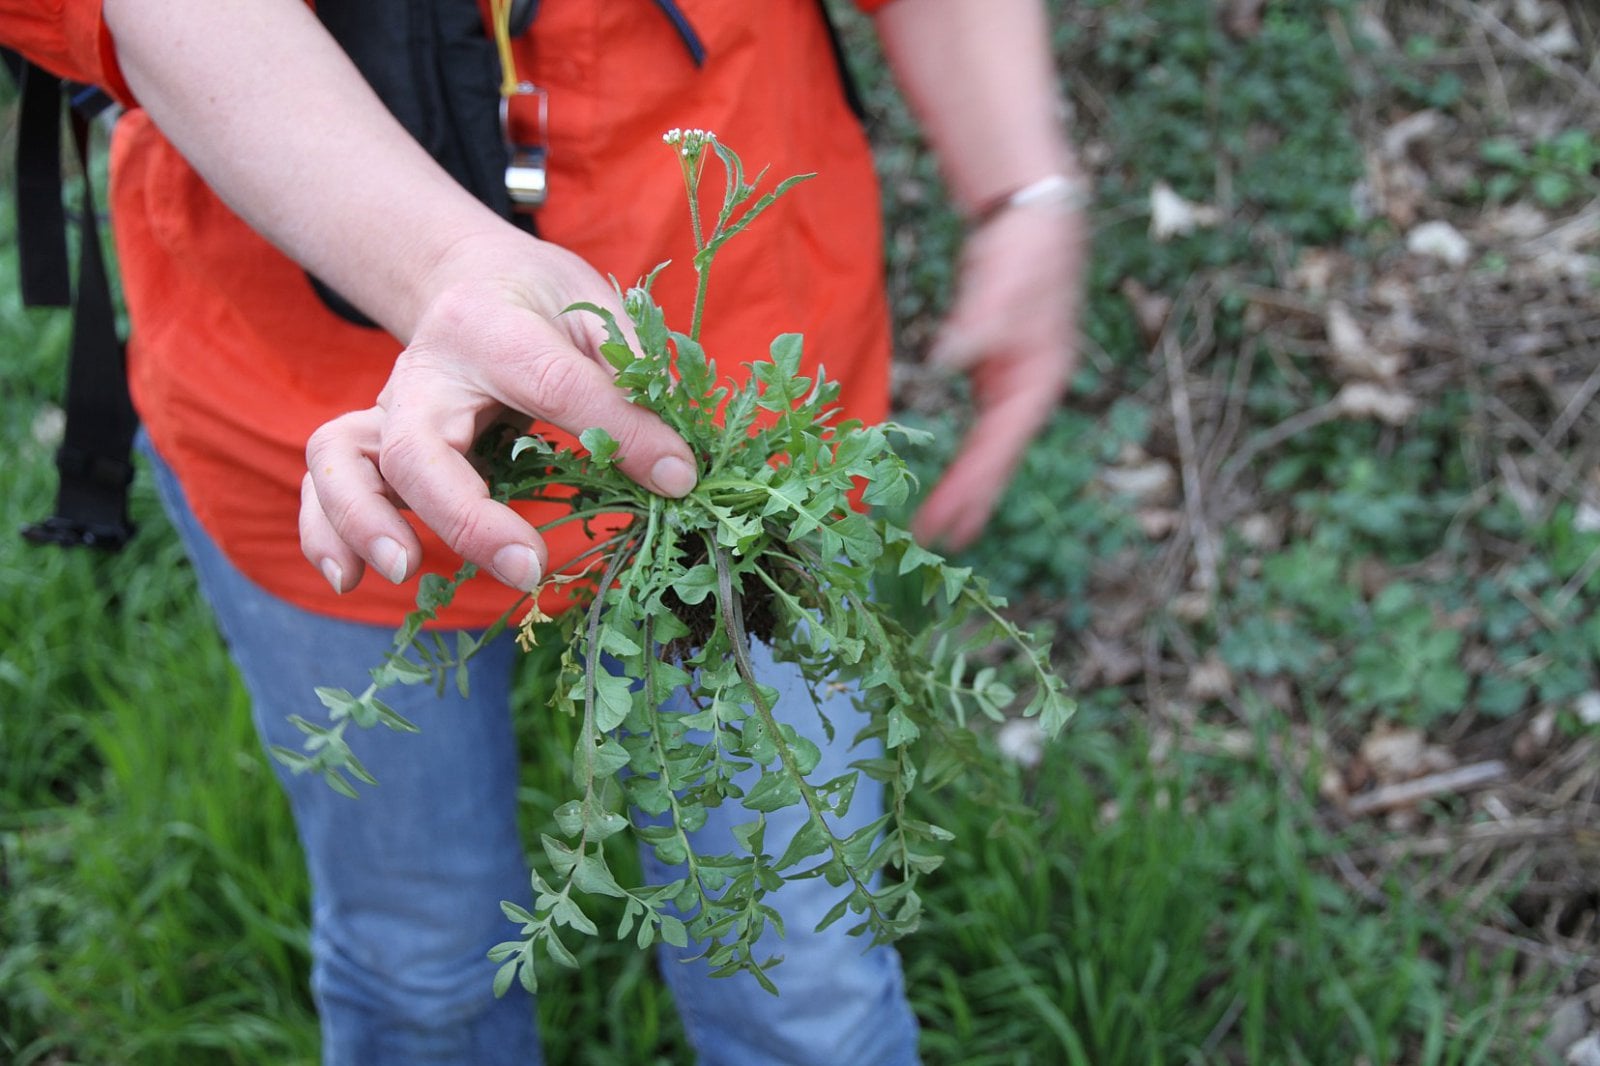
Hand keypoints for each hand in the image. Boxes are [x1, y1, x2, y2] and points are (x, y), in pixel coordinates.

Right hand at [299, 235, 698, 593]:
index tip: (676, 478)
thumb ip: (631, 376)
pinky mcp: (372, 442)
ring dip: (364, 520)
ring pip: (341, 459)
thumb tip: (677, 468)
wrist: (469, 277)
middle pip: (417, 446)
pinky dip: (323, 532)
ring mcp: (389, 410)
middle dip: (465, 517)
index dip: (621, 434)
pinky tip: (348, 580)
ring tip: (405, 571)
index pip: (553, 385)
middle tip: (527, 567)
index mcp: (491, 327)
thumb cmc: (541, 301)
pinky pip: (324, 485)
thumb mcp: (596, 309)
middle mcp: (425, 371)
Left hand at [911, 203, 1085, 550]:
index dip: (975, 485)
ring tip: (941, 528)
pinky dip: (965, 458)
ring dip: (967, 487)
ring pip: (990, 447)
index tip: (948, 521)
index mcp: (1039, 376)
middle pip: (998, 456)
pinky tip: (952, 483)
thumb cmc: (1026, 247)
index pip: (1002, 442)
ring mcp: (1015, 382)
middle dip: (969, 500)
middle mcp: (1031, 387)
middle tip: (934, 542)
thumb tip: (952, 355)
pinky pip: (981, 427)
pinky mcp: (997, 371)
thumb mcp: (1004, 281)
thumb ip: (979, 322)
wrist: (1036, 214)